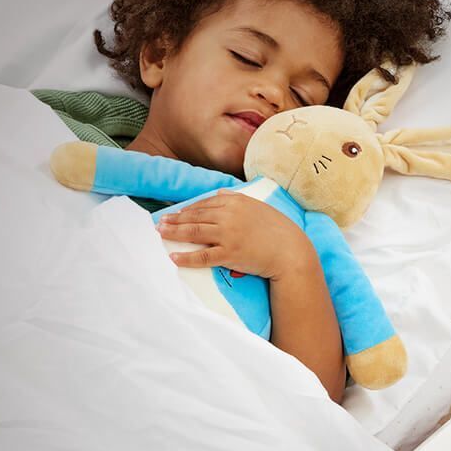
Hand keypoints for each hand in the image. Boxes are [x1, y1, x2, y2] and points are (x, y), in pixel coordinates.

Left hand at [156, 191, 310, 279]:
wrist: (291, 251)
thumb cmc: (278, 229)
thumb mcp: (259, 206)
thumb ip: (237, 198)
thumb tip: (220, 193)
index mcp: (236, 201)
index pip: (205, 204)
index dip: (187, 209)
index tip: (175, 213)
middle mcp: (229, 215)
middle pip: (195, 217)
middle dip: (175, 220)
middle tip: (160, 222)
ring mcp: (228, 234)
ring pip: (194, 233)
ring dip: (174, 233)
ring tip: (161, 234)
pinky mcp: (229, 254)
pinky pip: (202, 256)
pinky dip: (186, 257)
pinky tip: (174, 257)